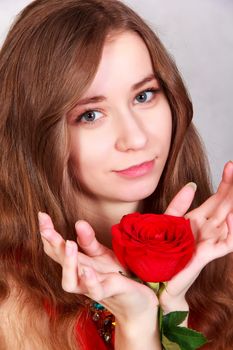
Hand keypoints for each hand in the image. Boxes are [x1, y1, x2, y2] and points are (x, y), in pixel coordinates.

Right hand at [38, 213, 157, 325]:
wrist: (137, 298)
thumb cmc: (116, 273)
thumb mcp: (101, 253)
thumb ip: (88, 240)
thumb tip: (78, 222)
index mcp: (77, 263)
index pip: (57, 248)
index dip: (48, 232)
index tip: (42, 215)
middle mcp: (80, 275)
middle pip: (59, 262)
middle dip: (52, 244)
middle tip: (47, 229)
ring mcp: (92, 286)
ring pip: (70, 282)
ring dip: (68, 263)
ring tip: (69, 243)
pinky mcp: (109, 292)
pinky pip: (95, 291)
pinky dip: (90, 281)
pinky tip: (86, 270)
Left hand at [160, 161, 232, 313]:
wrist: (156, 278)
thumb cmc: (161, 252)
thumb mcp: (169, 221)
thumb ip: (179, 204)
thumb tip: (192, 185)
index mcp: (199, 219)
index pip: (218, 198)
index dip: (226, 183)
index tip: (230, 165)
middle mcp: (209, 228)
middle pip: (227, 205)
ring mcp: (211, 241)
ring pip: (232, 220)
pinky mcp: (209, 254)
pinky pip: (228, 242)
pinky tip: (232, 213)